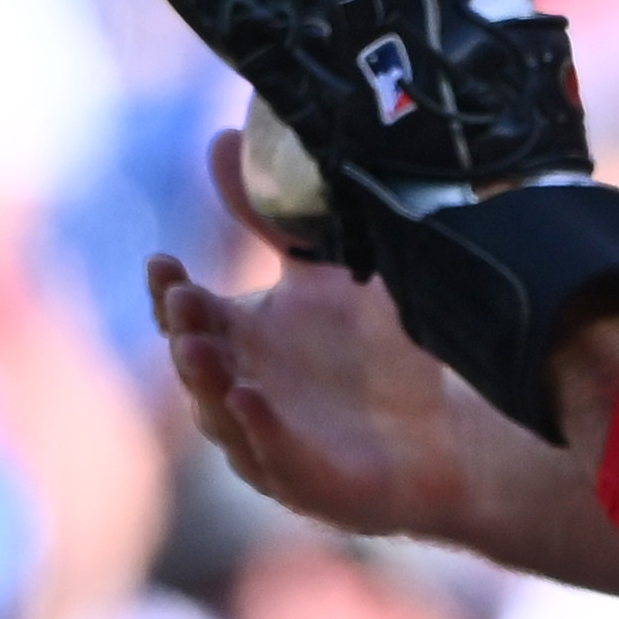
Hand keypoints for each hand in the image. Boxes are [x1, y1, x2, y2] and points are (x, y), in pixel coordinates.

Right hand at [153, 136, 556, 551]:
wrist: (455, 435)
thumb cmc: (382, 357)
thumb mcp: (334, 276)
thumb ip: (280, 219)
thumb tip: (221, 137)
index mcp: (240, 339)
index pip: (183, 313)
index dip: (166, 290)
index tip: (163, 260)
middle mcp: (240, 388)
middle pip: (192, 359)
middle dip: (182, 330)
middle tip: (181, 297)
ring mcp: (265, 438)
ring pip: (217, 413)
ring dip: (205, 380)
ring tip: (201, 347)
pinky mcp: (303, 481)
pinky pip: (270, 454)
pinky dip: (257, 428)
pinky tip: (251, 399)